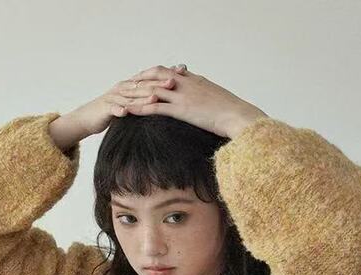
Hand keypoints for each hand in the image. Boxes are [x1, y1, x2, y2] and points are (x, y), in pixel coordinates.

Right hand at [69, 66, 185, 136]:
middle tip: (173, 82)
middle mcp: (124, 88)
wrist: (90, 117)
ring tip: (154, 99)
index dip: (166, 75)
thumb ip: (148, 99)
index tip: (182, 73)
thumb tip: (169, 97)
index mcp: (133, 85)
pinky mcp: (105, 108)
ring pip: (130, 97)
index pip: (152, 78)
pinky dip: (119, 111)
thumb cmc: (113, 112)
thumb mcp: (134, 104)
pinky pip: (113, 109)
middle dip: (158, 83)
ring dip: (142, 98)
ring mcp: (114, 97)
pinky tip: (125, 113)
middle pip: (144, 85)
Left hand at [124, 64, 268, 138]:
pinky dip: (141, 107)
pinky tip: (130, 111)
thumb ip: (207, 96)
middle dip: (140, 78)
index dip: (155, 74)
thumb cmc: (233, 112)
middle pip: (157, 74)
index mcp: (195, 80)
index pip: (170, 71)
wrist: (239, 116)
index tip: (144, 77)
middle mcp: (187, 84)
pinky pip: (156, 107)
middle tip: (128, 84)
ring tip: (122, 97)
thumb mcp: (218, 99)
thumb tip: (205, 101)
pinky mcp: (182, 110)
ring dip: (136, 93)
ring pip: (153, 89)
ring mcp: (183, 96)